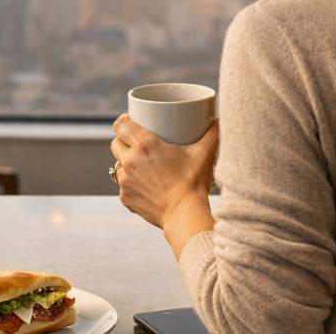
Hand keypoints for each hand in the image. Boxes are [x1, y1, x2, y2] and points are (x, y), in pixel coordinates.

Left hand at [110, 114, 218, 229]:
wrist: (184, 214)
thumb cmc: (193, 183)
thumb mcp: (204, 153)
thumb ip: (212, 133)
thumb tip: (219, 120)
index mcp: (144, 145)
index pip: (120, 125)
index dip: (124, 121)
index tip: (131, 121)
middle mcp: (130, 162)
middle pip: (116, 143)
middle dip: (124, 141)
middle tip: (139, 143)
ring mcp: (125, 181)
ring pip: (118, 165)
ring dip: (127, 163)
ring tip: (142, 165)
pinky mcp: (125, 198)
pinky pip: (124, 185)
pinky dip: (132, 184)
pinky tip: (145, 185)